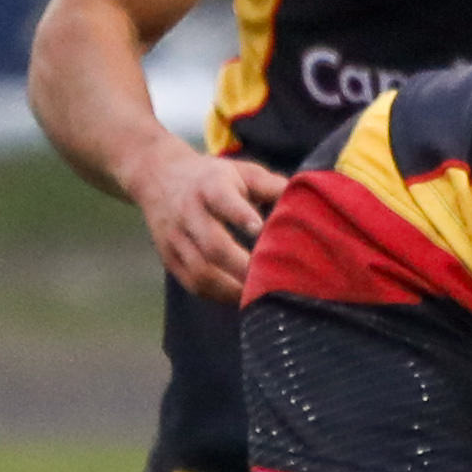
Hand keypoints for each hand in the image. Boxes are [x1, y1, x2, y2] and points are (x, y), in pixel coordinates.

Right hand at [129, 147, 289, 302]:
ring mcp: (175, 237)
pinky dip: (217, 295)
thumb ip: (274, 186)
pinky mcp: (169, 257)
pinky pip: (192, 283)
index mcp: (210, 186)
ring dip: (232, 288)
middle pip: (213, 244)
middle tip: (273, 281)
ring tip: (261, 297)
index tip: (260, 229)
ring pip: (201, 270)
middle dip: (242, 266)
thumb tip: (312, 199)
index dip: (241, 215)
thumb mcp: (242, 172)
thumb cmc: (214, 177)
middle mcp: (189, 212)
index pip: (223, 199)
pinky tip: (241, 298)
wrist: (158, 176)